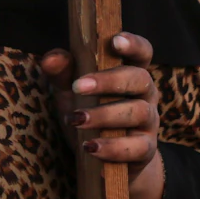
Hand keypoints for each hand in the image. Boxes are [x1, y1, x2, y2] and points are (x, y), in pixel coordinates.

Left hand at [41, 32, 165, 198]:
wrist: (104, 158)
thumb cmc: (88, 110)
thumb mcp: (71, 90)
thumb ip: (62, 72)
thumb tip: (50, 59)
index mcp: (130, 71)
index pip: (142, 51)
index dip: (133, 43)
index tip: (115, 40)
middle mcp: (145, 93)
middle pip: (139, 78)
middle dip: (109, 81)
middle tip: (78, 87)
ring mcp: (149, 121)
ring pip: (138, 112)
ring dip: (104, 115)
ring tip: (76, 120)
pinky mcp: (146, 148)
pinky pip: (137, 147)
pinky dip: (113, 148)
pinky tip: (90, 147)